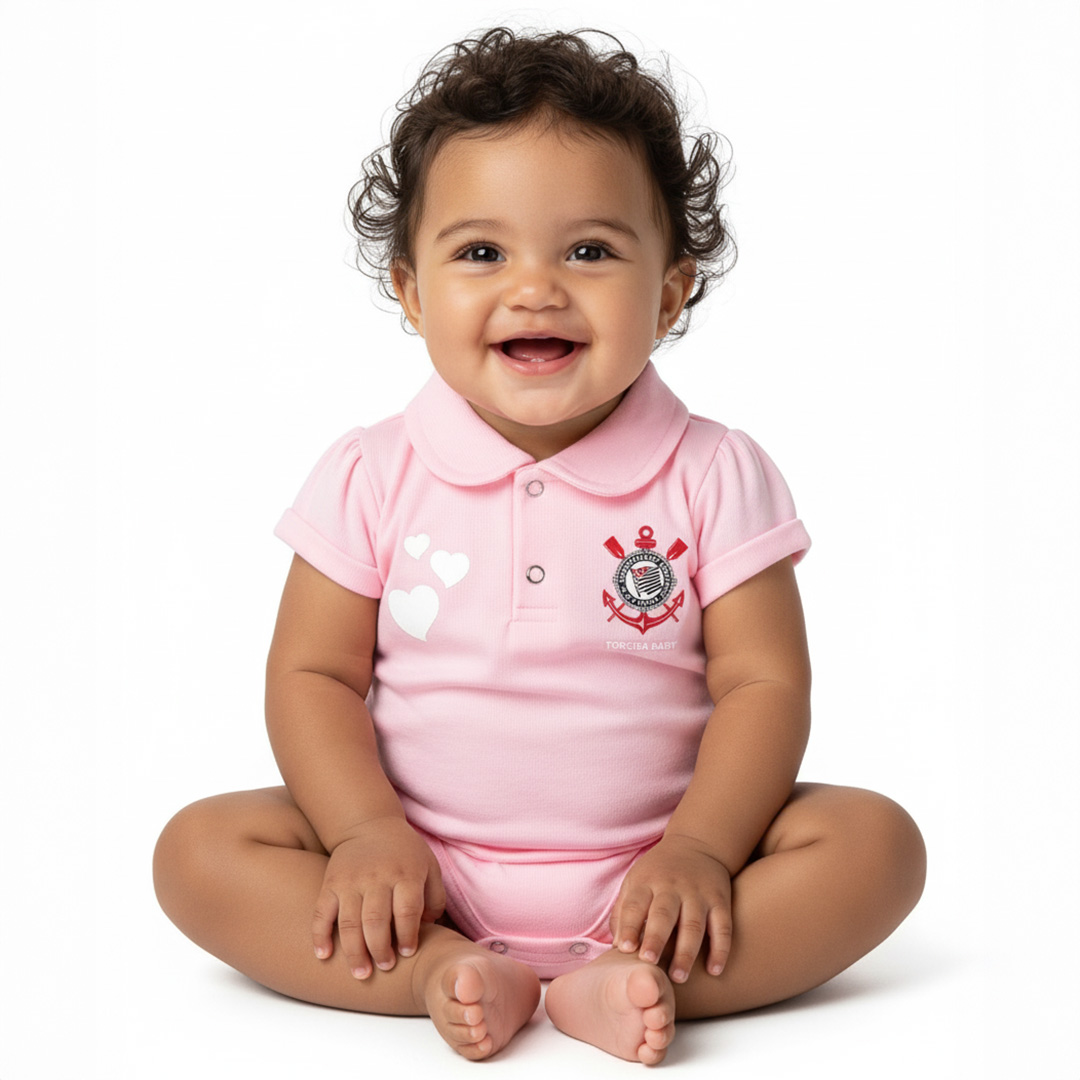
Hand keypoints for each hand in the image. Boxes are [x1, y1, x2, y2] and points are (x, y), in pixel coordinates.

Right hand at [312, 817, 445, 978]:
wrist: (368, 824)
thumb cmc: (404, 852)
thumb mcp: (429, 866)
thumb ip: (435, 898)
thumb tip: (430, 929)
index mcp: (405, 873)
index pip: (407, 911)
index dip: (407, 936)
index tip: (406, 953)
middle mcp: (377, 877)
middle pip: (376, 920)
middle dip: (380, 950)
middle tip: (384, 967)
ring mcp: (351, 880)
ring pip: (349, 922)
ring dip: (354, 952)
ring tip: (361, 973)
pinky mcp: (331, 883)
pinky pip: (322, 912)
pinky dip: (320, 936)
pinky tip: (324, 955)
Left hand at [610, 834, 731, 982]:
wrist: (697, 845)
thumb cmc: (658, 873)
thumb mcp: (635, 881)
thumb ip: (623, 911)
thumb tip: (617, 946)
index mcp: (647, 882)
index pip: (634, 904)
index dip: (628, 926)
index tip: (624, 948)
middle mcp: (672, 886)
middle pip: (664, 914)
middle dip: (656, 938)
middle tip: (649, 962)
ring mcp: (698, 893)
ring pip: (693, 924)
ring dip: (686, 951)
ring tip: (678, 977)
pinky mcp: (720, 900)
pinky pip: (723, 927)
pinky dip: (720, 949)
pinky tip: (714, 970)